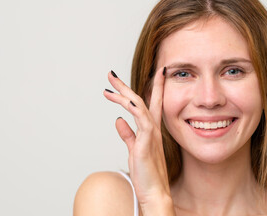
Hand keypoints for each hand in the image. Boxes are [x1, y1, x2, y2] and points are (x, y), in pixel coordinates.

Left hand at [104, 67, 173, 214]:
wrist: (155, 193)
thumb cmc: (147, 175)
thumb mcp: (134, 150)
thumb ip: (127, 134)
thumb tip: (118, 120)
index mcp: (150, 130)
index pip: (150, 103)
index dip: (151, 87)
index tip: (151, 72)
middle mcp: (153, 129)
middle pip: (140, 100)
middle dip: (126, 86)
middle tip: (111, 74)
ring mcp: (151, 134)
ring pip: (139, 106)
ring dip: (124, 93)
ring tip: (110, 83)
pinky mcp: (147, 142)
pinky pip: (141, 120)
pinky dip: (133, 108)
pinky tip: (124, 100)